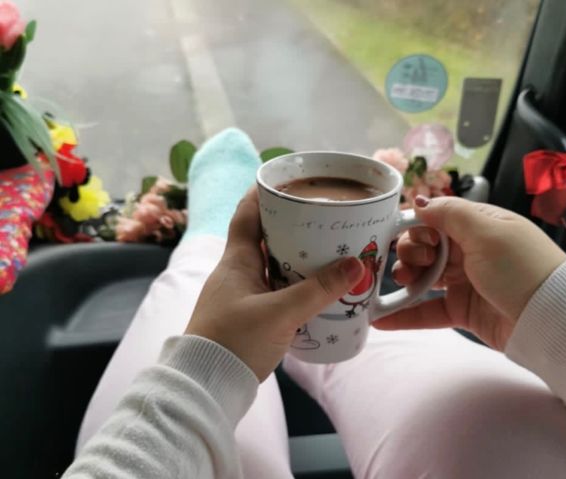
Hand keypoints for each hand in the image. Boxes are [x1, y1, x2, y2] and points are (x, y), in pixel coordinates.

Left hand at [185, 188, 364, 380]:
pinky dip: (294, 282)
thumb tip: (355, 265)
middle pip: (264, 236)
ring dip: (296, 256)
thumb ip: (317, 291)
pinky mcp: (249, 315)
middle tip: (323, 218)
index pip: (246, 213)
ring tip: (327, 249)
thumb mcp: (280, 314)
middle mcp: (237, 271)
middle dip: (292, 225)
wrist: (208, 384)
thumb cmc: (235, 341)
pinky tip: (316, 288)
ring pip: (272, 264)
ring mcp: (242, 294)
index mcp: (236, 260)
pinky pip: (275, 287)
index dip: (263, 193)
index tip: (289, 180)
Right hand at [375, 196, 565, 349]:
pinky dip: (405, 315)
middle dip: (409, 252)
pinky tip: (380, 319)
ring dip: (404, 279)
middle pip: (424, 247)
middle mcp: (468, 250)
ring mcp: (464, 282)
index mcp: (477, 225)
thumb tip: (419, 201)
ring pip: (423, 277)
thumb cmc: (520, 267)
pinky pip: (428, 311)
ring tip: (399, 284)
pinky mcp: (462, 311)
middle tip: (411, 264)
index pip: (434, 219)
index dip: (415, 226)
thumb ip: (449, 214)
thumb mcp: (487, 231)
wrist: (551, 319)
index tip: (403, 236)